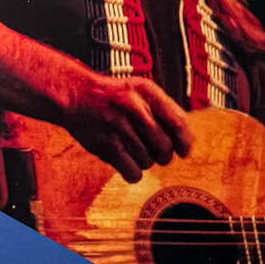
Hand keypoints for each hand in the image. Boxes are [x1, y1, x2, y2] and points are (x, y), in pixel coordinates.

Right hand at [53, 66, 194, 182]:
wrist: (76, 94)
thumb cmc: (114, 96)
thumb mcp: (140, 90)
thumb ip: (164, 109)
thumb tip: (188, 141)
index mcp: (146, 91)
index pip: (178, 121)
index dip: (185, 141)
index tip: (183, 150)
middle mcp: (134, 107)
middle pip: (165, 147)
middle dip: (163, 155)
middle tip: (154, 151)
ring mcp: (119, 126)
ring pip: (148, 161)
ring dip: (144, 161)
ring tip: (132, 148)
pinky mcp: (107, 146)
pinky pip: (133, 173)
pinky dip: (132, 172)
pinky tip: (125, 160)